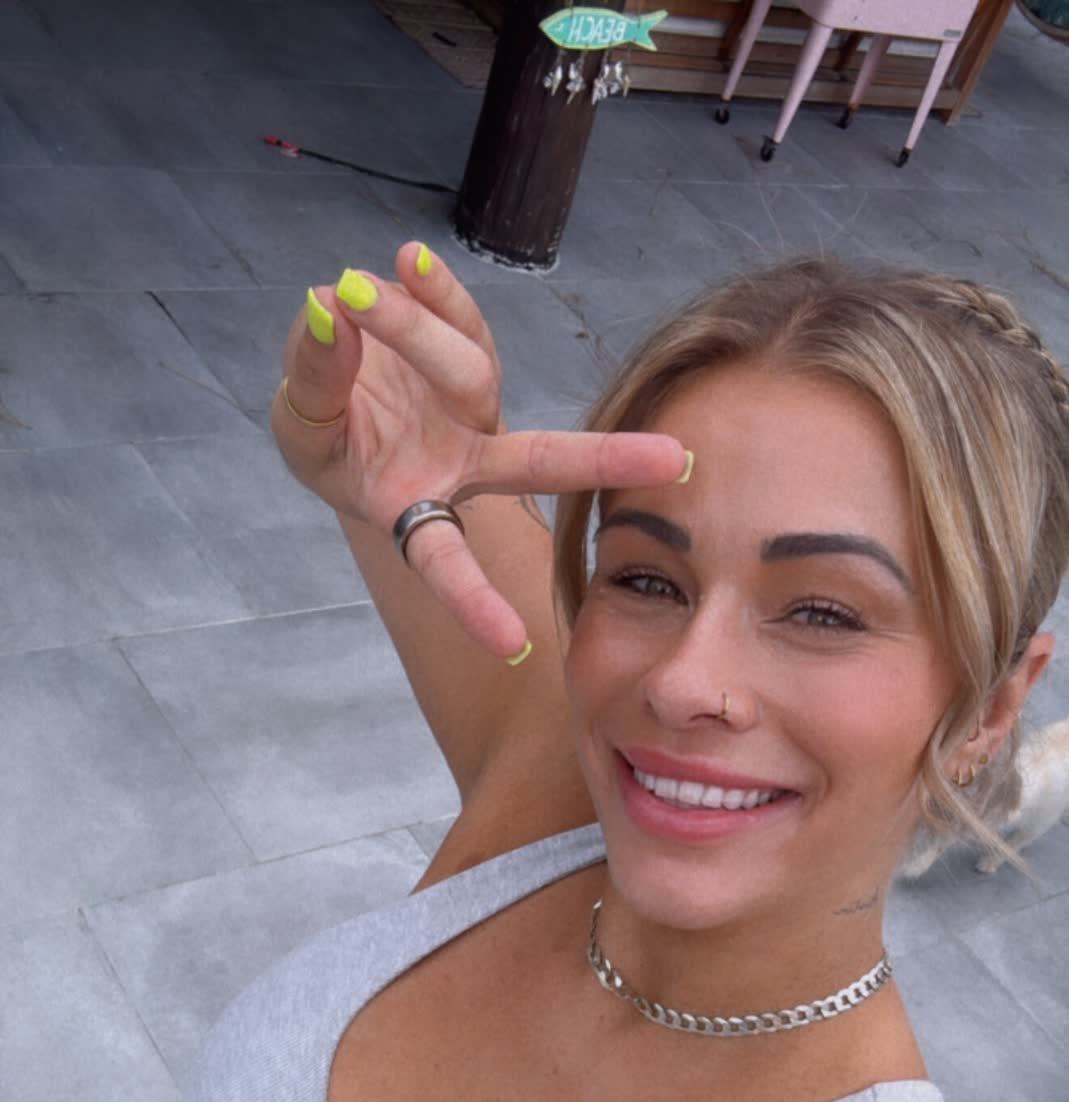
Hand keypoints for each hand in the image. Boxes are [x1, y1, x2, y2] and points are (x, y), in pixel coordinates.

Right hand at [271, 241, 688, 658]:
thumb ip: (312, 377)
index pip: (446, 562)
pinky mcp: (470, 349)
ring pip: (467, 366)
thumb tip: (329, 314)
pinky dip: (436, 289)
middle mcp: (463, 464)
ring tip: (345, 297)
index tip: (514, 647)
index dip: (473, 602)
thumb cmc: (321, 431)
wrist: (330, 379)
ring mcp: (475, 408)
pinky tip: (407, 261)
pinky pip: (463, 315)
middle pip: (537, 465)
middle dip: (605, 461)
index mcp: (416, 507)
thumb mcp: (298, 419)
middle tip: (674, 462)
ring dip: (406, 327)